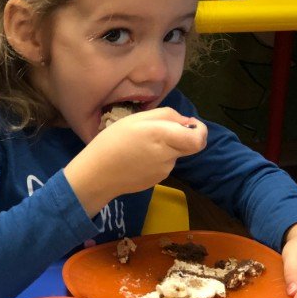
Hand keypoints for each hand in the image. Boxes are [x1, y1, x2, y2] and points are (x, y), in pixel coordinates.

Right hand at [64, 107, 206, 216]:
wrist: (96, 175)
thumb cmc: (113, 142)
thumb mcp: (136, 118)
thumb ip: (167, 116)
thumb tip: (186, 122)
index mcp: (163, 137)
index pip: (198, 139)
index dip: (200, 130)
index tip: (190, 124)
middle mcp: (168, 156)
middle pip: (189, 146)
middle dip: (181, 137)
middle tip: (160, 130)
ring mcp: (164, 171)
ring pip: (174, 154)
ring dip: (165, 147)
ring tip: (139, 144)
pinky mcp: (157, 181)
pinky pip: (164, 164)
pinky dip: (156, 158)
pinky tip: (137, 157)